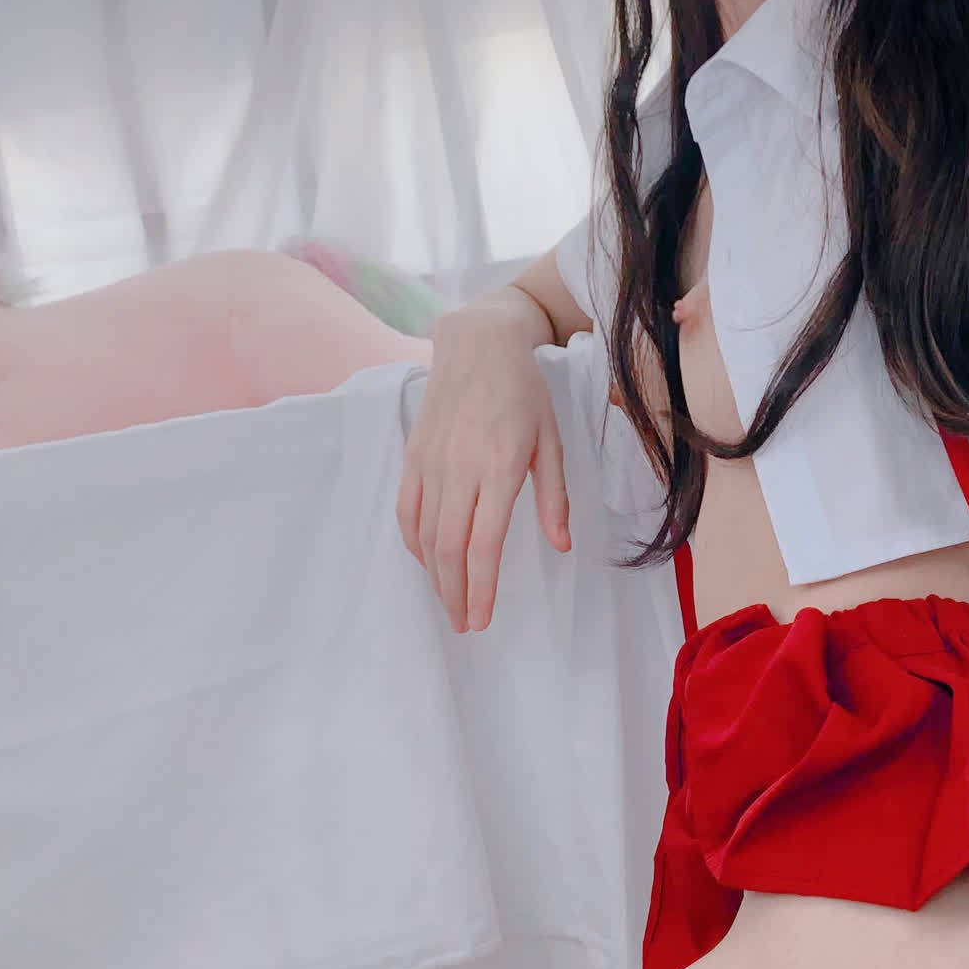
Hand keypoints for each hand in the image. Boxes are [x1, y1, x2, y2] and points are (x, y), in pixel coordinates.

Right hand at [395, 293, 569, 633]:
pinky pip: (406, 510)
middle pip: (449, 549)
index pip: (484, 543)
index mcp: (499, 466)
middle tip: (465, 625)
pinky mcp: (413, 455)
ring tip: (449, 603)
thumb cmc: (524, 391)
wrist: (477, 343)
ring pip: (424, 535)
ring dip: (434, 577)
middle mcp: (460, 467)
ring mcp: (431, 462)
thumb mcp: (551, 441)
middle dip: (455, 594)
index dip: (482, 588)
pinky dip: (414, 543)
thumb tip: (561, 545)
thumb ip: (553, 496)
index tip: (482, 619)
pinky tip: (427, 562)